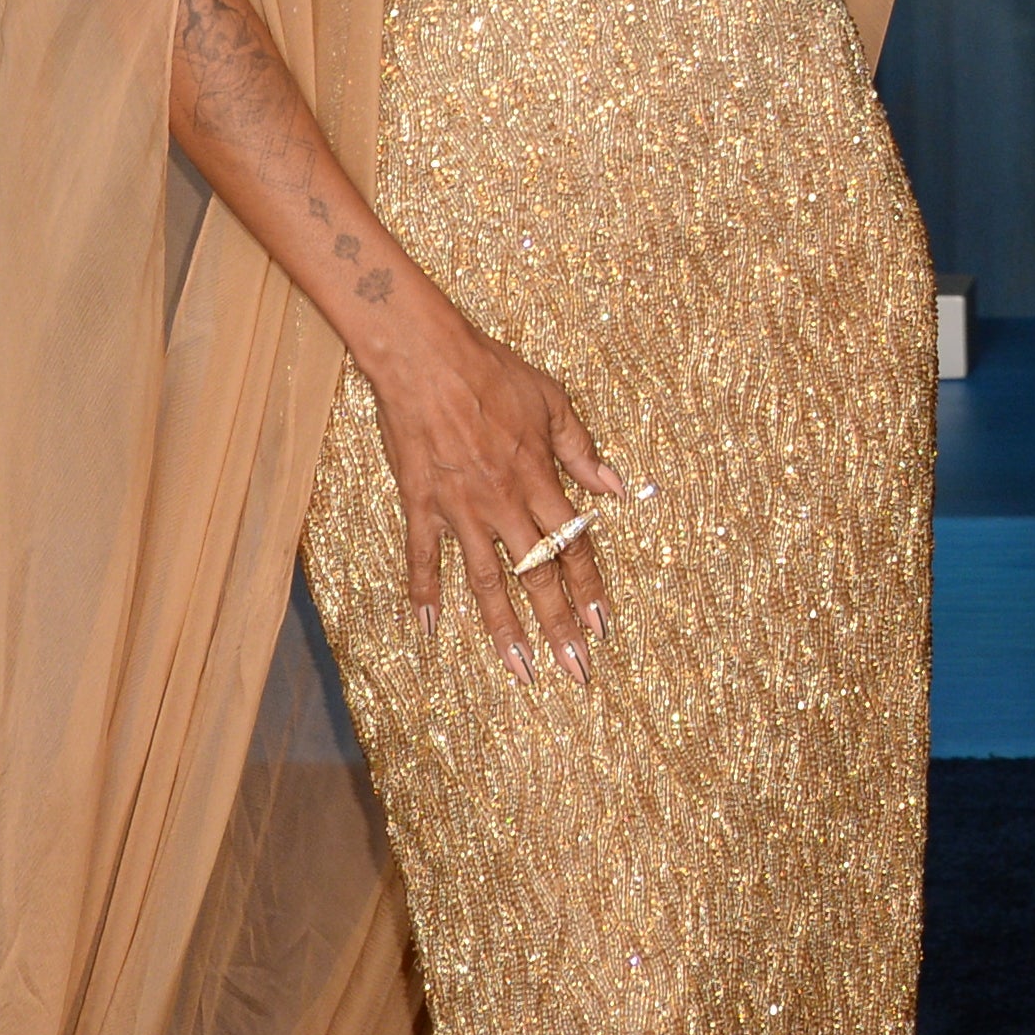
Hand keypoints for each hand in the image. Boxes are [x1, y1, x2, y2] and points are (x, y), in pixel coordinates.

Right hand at [364, 299, 629, 679]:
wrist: (428, 362)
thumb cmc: (494, 374)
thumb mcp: (554, 402)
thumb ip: (581, 450)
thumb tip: (614, 486)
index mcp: (540, 480)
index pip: (574, 546)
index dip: (591, 588)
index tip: (605, 625)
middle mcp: (504, 504)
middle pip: (538, 576)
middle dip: (560, 626)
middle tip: (576, 671)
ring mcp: (461, 511)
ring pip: (486, 582)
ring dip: (503, 629)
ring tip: (519, 670)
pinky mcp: (421, 506)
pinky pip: (422, 558)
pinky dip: (424, 593)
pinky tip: (429, 630)